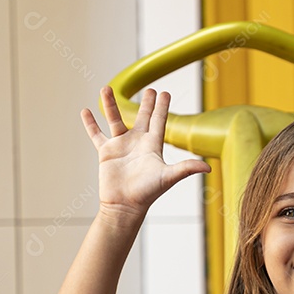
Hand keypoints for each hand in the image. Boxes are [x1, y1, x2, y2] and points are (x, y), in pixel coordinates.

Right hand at [81, 86, 210, 219]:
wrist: (125, 206)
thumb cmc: (147, 193)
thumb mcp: (168, 177)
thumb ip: (186, 168)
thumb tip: (208, 167)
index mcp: (152, 145)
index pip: (159, 121)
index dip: (162, 107)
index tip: (164, 92)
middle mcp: (137, 143)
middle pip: (142, 117)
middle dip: (146, 103)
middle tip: (150, 89)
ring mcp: (121, 146)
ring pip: (115, 119)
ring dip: (110, 104)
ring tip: (106, 87)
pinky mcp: (106, 153)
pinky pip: (96, 134)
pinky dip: (90, 124)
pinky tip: (85, 111)